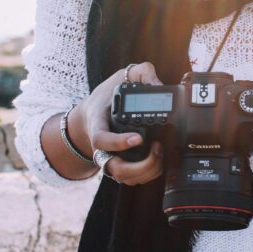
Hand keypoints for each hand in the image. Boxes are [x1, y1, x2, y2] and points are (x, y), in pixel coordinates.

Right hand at [75, 61, 164, 184]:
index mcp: (97, 126)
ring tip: (160, 151)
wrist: (92, 113)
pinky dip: (148, 174)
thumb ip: (142, 72)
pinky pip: (132, 179)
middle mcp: (102, 148)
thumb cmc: (107, 96)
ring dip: (147, 171)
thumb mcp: (122, 76)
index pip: (102, 140)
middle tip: (157, 147)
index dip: (119, 143)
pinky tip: (159, 160)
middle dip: (141, 165)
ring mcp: (110, 160)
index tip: (138, 138)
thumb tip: (158, 84)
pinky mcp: (120, 166)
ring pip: (125, 178)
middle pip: (116, 169)